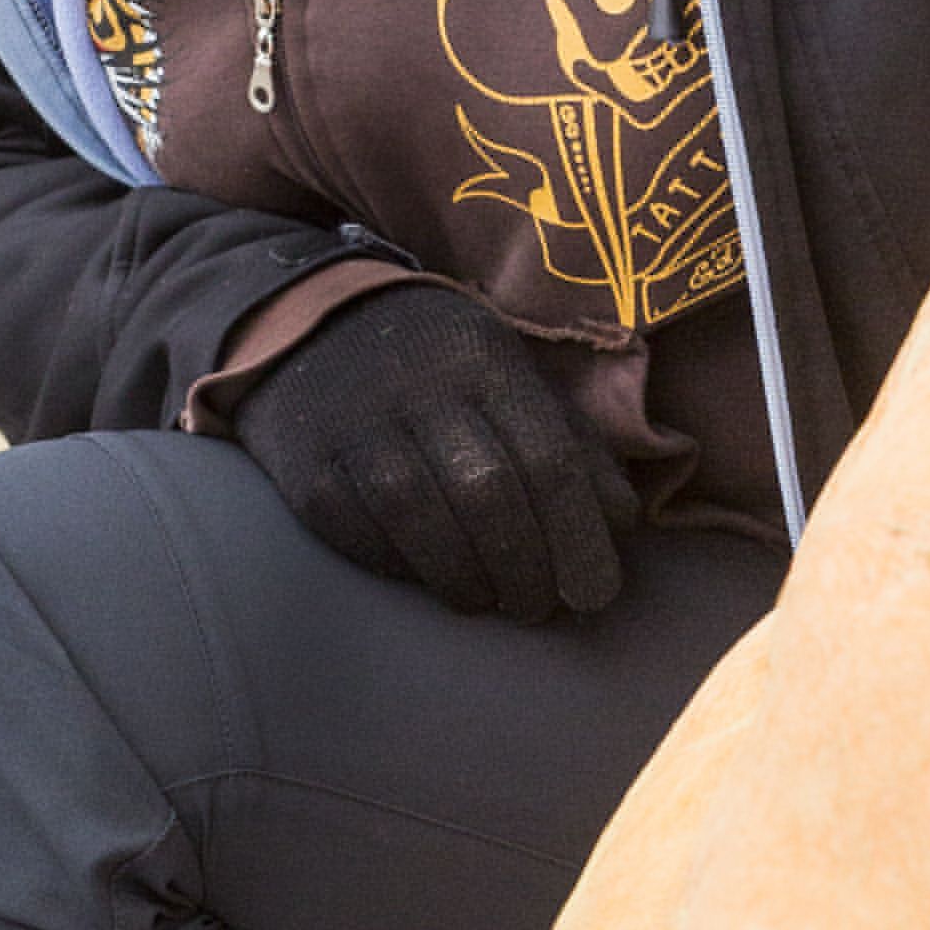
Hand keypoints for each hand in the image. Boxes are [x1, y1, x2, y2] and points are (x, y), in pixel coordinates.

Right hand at [228, 280, 632, 622]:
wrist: (310, 322)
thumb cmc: (439, 364)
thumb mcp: (512, 373)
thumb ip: (571, 441)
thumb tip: (620, 524)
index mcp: (486, 363)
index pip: (549, 459)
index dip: (578, 537)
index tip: (595, 594)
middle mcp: (420, 391)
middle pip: (489, 496)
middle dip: (528, 570)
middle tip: (543, 607)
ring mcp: (357, 431)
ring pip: (424, 523)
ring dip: (471, 582)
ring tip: (494, 601)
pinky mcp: (309, 474)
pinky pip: (367, 540)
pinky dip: (409, 572)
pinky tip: (434, 578)